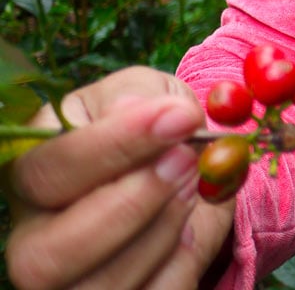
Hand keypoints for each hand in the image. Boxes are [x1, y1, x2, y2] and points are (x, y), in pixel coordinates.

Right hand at [3, 66, 234, 289]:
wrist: (194, 173)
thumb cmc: (156, 130)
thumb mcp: (148, 94)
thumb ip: (140, 96)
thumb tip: (139, 110)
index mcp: (30, 172)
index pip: (48, 171)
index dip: (116, 146)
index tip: (179, 119)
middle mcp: (34, 238)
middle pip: (48, 254)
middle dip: (132, 206)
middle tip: (187, 162)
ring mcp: (68, 282)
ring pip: (98, 288)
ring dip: (161, 235)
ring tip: (194, 188)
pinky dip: (181, 268)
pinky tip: (192, 233)